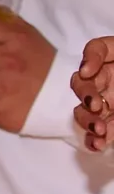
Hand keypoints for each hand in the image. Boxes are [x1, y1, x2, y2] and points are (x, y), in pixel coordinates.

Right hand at [74, 36, 113, 151]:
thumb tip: (94, 69)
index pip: (98, 49)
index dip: (90, 58)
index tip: (89, 71)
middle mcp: (112, 79)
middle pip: (83, 82)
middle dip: (85, 94)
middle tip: (96, 105)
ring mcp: (111, 103)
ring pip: (84, 109)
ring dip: (86, 119)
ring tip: (99, 129)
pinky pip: (97, 133)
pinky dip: (94, 139)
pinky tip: (98, 144)